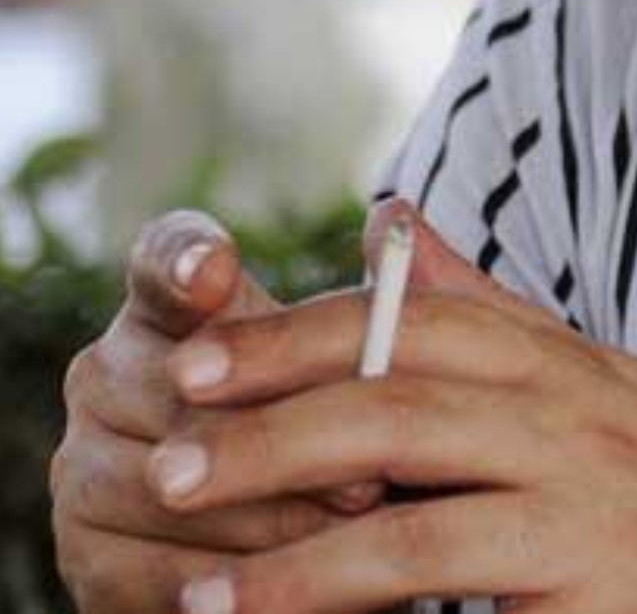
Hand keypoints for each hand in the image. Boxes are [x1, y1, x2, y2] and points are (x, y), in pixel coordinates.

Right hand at [50, 211, 351, 613]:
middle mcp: (107, 377)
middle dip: (279, 427)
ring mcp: (84, 467)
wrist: (309, 553)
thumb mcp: (362, 376)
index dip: (181, 259)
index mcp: (171, 311)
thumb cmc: (348, 442)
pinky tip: (287, 586)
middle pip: (178, 388)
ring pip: (169, 484)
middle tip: (368, 463)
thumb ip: (373, 307)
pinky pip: (154, 570)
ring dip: (271, 513)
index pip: (159, 263)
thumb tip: (394, 217)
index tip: (216, 268)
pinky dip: (231, 582)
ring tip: (356, 528)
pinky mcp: (87, 558)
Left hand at [148, 206, 636, 613]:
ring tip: (189, 578)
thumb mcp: (606, 395)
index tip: (206, 356)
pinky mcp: (583, 582)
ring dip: (283, 530)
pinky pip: (438, 575)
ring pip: (407, 487)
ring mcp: (584, 497)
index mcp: (576, 363)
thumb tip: (391, 222)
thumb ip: (492, 315)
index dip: (311, 330)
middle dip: (274, 414)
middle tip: (170, 449)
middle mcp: (580, 412)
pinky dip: (339, 595)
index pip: (428, 317)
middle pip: (402, 389)